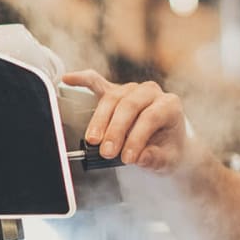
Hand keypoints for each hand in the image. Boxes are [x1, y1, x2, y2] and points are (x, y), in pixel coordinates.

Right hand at [62, 70, 185, 173]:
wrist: (166, 143)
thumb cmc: (167, 149)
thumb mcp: (168, 159)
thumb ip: (156, 158)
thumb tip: (141, 157)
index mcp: (170, 105)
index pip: (151, 117)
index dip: (137, 137)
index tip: (127, 158)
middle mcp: (152, 92)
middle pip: (130, 105)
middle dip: (115, 130)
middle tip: (106, 152)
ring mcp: (132, 89)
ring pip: (113, 98)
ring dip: (100, 119)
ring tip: (93, 141)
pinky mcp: (114, 91)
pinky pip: (97, 82)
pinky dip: (83, 80)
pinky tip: (69, 80)